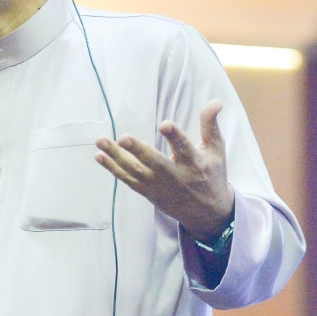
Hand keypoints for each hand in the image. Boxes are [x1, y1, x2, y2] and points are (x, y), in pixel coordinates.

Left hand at [95, 99, 234, 240]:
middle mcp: (175, 176)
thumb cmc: (212, 176)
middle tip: (124, 137)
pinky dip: (113, 169)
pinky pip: (127, 180)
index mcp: (195, 164)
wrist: (207, 213)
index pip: (184, 148)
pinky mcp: (147, 192)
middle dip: (138, 150)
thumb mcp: (216, 151)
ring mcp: (159, 186)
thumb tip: (215, 101)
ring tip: (101, 141)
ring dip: (116, 157)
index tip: (164, 124)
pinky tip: (99, 155)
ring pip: (136, 172)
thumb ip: (210, 125)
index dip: (175, 137)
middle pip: (155, 163)